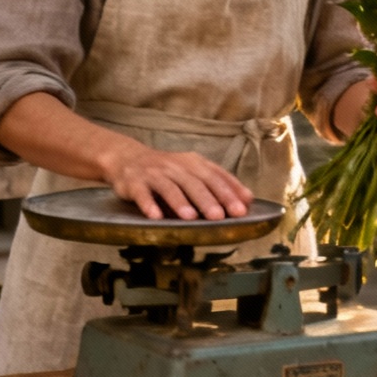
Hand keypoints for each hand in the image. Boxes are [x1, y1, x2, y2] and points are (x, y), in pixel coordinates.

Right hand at [101, 144, 252, 220]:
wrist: (128, 159)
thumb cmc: (168, 171)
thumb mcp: (193, 171)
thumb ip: (218, 183)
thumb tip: (248, 200)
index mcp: (193, 163)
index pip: (215, 176)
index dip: (229, 191)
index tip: (242, 209)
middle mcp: (175, 166)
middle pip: (194, 182)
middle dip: (208, 199)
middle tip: (219, 216)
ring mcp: (154, 173)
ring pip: (169, 187)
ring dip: (180, 202)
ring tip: (190, 217)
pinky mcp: (134, 182)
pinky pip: (142, 194)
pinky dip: (148, 204)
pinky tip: (155, 217)